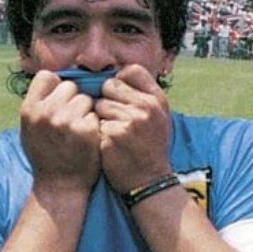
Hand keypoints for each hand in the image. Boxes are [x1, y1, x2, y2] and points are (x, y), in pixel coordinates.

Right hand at [20, 70, 100, 191]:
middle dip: (72, 99)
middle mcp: (46, 112)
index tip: (57, 101)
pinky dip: (94, 125)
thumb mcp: (29, 128)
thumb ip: (38, 103)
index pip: (46, 76)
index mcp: (29, 109)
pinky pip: (95, 114)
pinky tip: (87, 139)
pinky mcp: (87, 130)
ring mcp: (67, 121)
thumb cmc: (44, 155)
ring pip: (85, 99)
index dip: (55, 87)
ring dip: (85, 111)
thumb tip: (54, 77)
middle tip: (69, 120)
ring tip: (77, 131)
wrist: (59, 185)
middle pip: (69, 86)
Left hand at [94, 64, 172, 193]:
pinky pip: (94, 123)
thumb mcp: (158, 117)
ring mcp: (129, 121)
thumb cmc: (150, 147)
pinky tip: (108, 144)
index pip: (132, 71)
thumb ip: (142, 95)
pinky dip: (97, 133)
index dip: (120, 81)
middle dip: (107, 99)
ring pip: (99, 105)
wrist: (149, 181)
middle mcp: (146, 107)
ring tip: (114, 134)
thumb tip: (118, 75)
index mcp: (157, 99)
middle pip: (110, 85)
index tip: (119, 95)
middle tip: (115, 118)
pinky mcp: (112, 135)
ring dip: (100, 118)